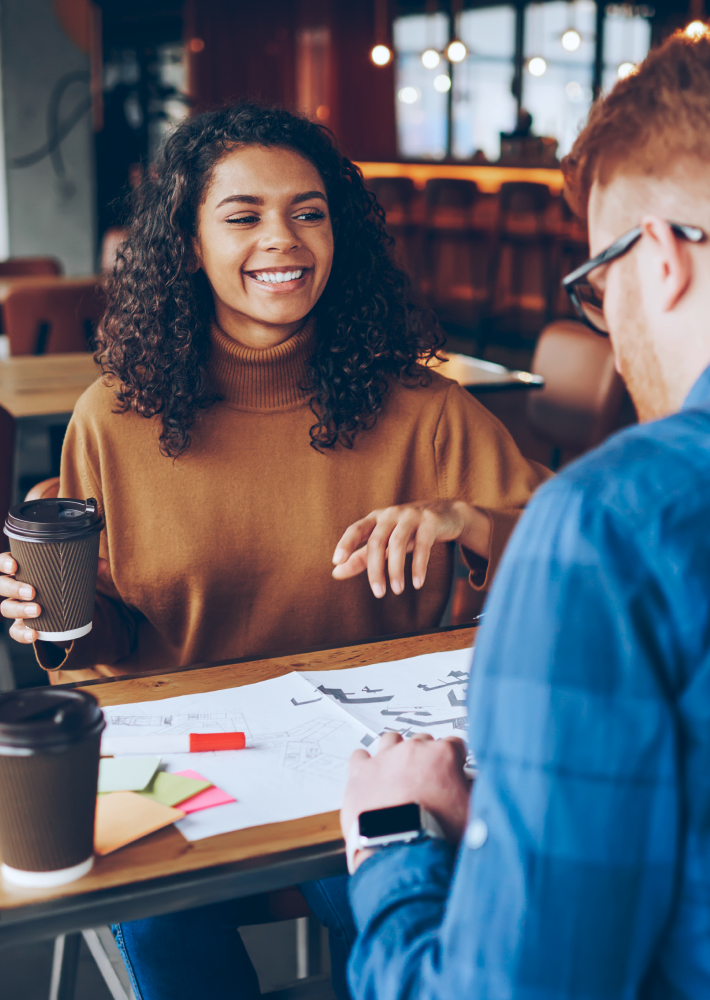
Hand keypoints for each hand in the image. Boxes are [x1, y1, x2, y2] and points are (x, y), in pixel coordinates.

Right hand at [0, 552, 107, 643]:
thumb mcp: (71, 573)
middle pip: (1, 586)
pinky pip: (15, 631)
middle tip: (32, 591)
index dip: (4, 564)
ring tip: (38, 611)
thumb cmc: (60, 583)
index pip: (3, 563)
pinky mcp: (21, 625)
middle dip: (13, 588)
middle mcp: (13, 587)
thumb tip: (103, 564)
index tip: (15, 566)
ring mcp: (15, 607)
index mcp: (21, 569)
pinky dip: (23, 634)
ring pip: (6, 608)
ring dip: (20, 610)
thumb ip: (85, 566)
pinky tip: (35, 634)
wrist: (62, 608)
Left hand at [332, 500, 489, 597]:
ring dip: (396, 569)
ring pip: (398, 543)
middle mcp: (391, 515)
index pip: (356, 529)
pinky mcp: (430, 523)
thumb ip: (361, 557)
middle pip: (377, 541)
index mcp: (376, 519)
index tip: (336, 561)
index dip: (345, 544)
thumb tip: (335, 573)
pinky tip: (417, 583)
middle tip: (378, 593)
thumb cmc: (408, 531)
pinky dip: (419, 565)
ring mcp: (411, 516)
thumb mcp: (384, 541)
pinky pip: (423, 545)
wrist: (446, 514)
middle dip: (375, 569)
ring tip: (397, 590)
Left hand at [340, 732, 471, 872]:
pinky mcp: (361, 772)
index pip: (454, 744)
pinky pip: (360, 755)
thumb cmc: (435, 835)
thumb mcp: (472, 814)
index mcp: (442, 755)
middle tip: (427, 777)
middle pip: (422, 741)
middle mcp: (413, 750)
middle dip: (426, 756)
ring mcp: (385, 759)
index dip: (454, 759)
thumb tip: (482, 789)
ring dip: (396, 752)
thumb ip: (476, 794)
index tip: (452, 769)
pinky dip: (365, 764)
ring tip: (399, 772)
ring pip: (391, 740)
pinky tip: (371, 775)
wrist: (401, 849)